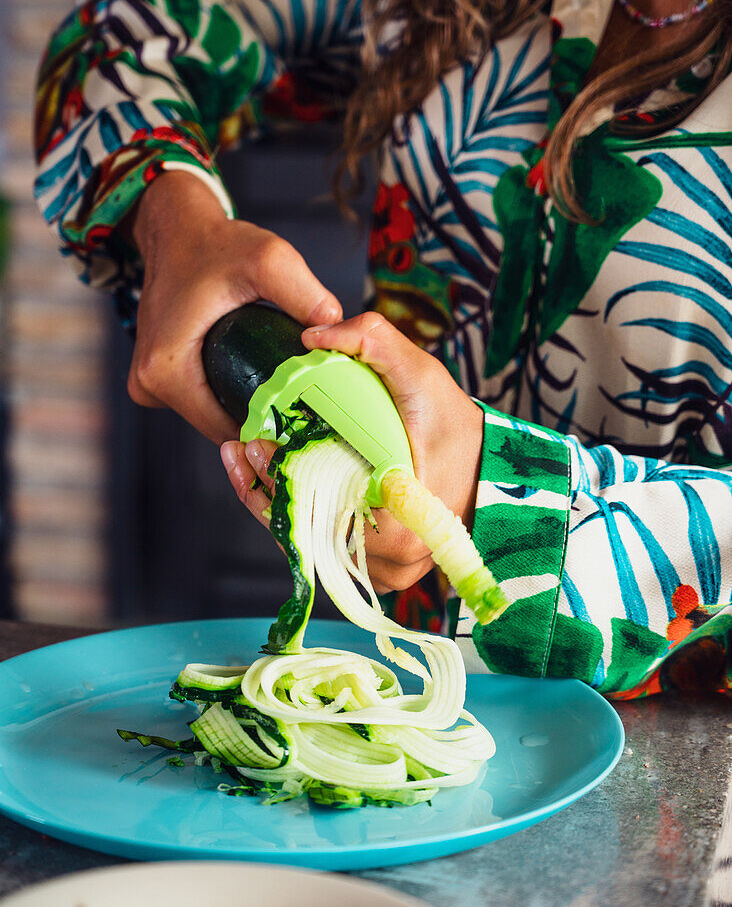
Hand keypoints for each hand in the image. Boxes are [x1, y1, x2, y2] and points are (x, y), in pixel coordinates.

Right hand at [127, 170, 341, 443]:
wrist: (176, 227)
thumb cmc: (216, 243)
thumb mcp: (268, 260)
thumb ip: (305, 293)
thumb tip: (333, 329)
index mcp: (166, 370)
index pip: (226, 429)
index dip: (270, 426)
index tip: (305, 416)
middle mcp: (148, 384)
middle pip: (217, 425)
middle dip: (260, 418)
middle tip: (302, 400)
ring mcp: (148, 383)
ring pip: (209, 414)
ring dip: (244, 407)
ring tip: (284, 389)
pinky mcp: (154, 376)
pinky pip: (199, 399)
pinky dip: (227, 393)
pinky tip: (257, 378)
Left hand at [220, 312, 483, 591]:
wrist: (494, 465)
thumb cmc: (456, 423)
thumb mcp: (420, 371)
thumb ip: (372, 339)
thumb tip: (313, 334)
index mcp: (400, 527)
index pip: (313, 515)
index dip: (272, 479)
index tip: (253, 442)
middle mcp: (394, 562)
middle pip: (305, 533)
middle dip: (264, 487)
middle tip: (242, 447)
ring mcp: (389, 572)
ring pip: (312, 543)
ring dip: (274, 502)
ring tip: (248, 460)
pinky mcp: (385, 571)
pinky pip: (328, 547)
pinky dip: (300, 515)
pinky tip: (275, 481)